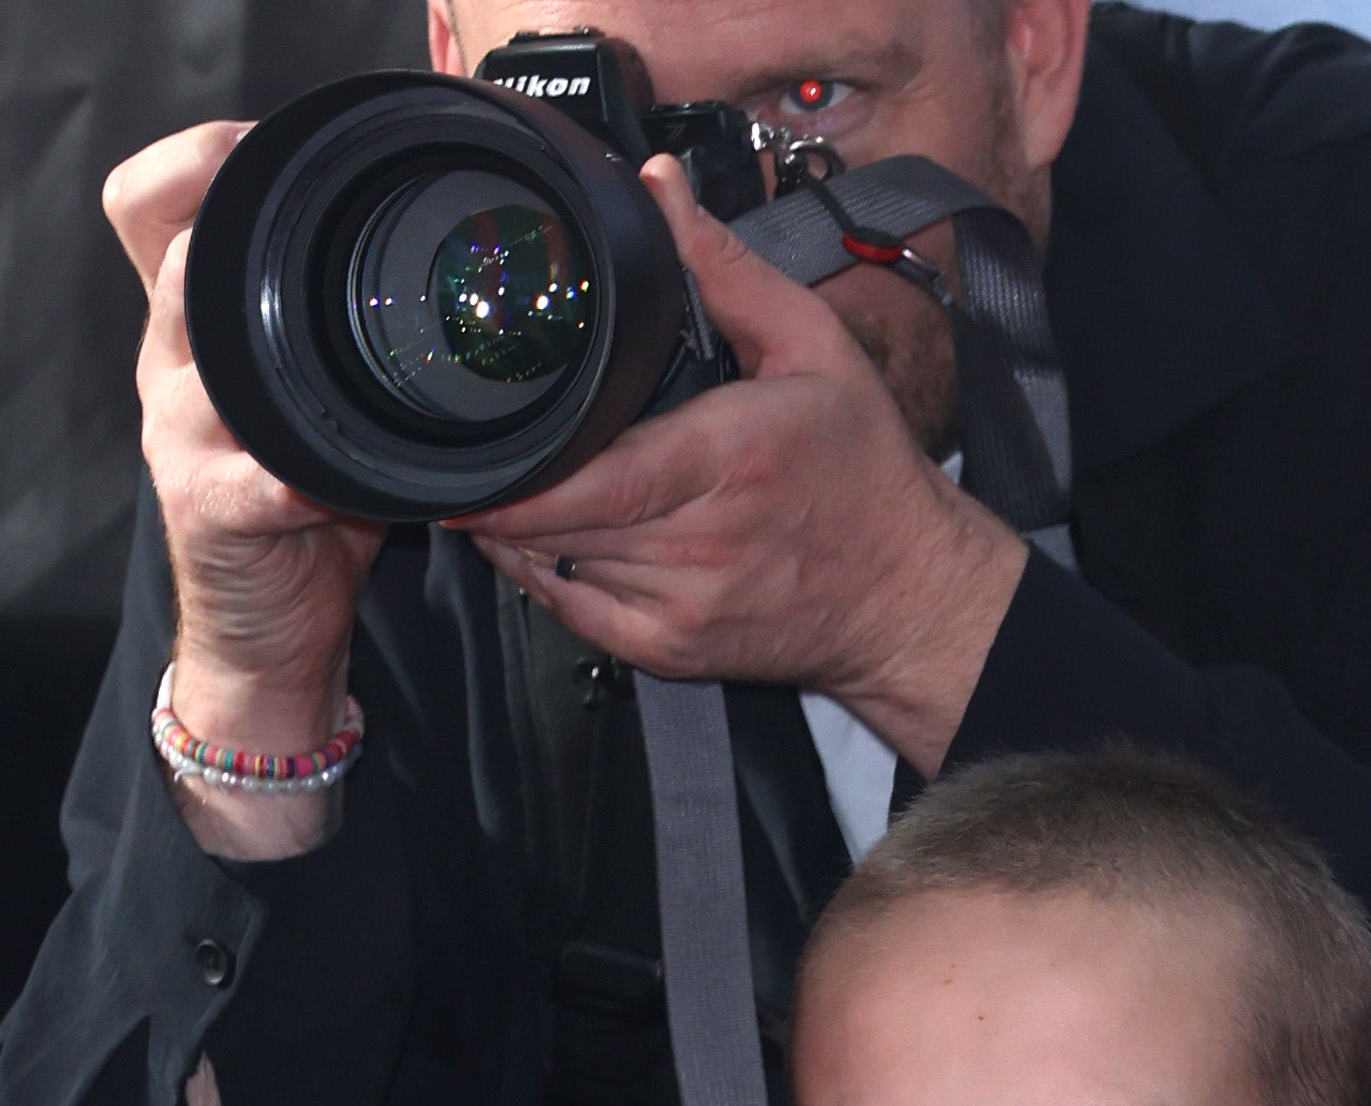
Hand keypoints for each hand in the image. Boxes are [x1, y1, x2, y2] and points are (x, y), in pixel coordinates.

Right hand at [109, 122, 384, 800]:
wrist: (268, 634)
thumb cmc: (304, 509)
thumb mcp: (313, 398)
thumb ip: (334, 329)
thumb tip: (423, 258)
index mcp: (193, 326)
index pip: (147, 203)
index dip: (197, 157)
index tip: (266, 151)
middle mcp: (171, 364)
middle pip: (172, 248)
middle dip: (239, 219)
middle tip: (322, 221)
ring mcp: (178, 433)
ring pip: (197, 342)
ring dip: (267, 336)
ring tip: (333, 350)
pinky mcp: (202, 506)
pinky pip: (241, 472)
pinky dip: (286, 472)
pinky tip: (326, 479)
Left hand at [458, 168, 1026, 765]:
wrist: (907, 595)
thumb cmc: (865, 472)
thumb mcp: (813, 345)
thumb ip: (726, 268)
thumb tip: (659, 190)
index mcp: (730, 457)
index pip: (602, 476)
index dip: (524, 478)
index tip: (468, 459)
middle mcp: (703, 539)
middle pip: (566, 523)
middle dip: (504, 497)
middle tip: (463, 460)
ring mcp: (687, 604)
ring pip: (563, 570)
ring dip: (516, 535)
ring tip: (492, 494)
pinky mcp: (678, 650)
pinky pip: (583, 619)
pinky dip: (544, 583)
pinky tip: (530, 549)